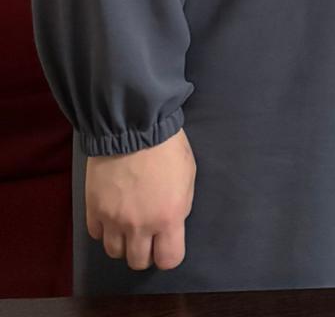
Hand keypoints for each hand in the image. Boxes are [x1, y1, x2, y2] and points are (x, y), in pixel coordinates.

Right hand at [85, 128, 194, 270]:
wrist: (133, 125)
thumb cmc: (167, 146)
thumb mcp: (188, 176)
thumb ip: (179, 206)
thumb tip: (171, 222)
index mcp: (168, 217)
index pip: (169, 260)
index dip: (168, 254)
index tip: (167, 244)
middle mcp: (139, 225)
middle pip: (138, 262)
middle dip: (145, 251)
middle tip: (147, 235)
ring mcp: (113, 219)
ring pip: (114, 252)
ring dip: (122, 242)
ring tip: (127, 225)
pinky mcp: (93, 209)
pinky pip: (96, 234)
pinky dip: (104, 228)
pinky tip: (111, 214)